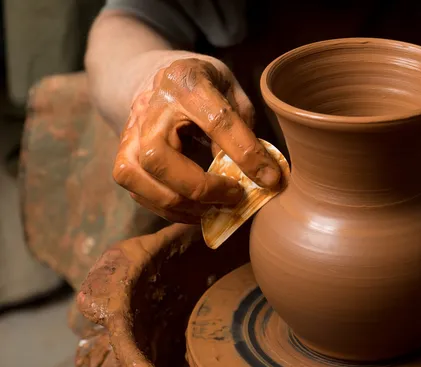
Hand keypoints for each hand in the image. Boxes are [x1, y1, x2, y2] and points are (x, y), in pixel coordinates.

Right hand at [113, 56, 280, 223]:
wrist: (161, 75)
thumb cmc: (207, 85)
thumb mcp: (233, 92)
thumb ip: (242, 128)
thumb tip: (255, 174)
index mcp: (187, 82)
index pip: (217, 122)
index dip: (246, 155)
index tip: (270, 179)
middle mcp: (151, 106)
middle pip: (159, 156)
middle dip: (201, 188)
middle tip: (234, 197)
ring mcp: (131, 130)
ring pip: (138, 177)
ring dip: (180, 204)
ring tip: (213, 210)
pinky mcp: (122, 152)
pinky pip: (136, 189)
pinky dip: (167, 207)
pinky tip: (194, 210)